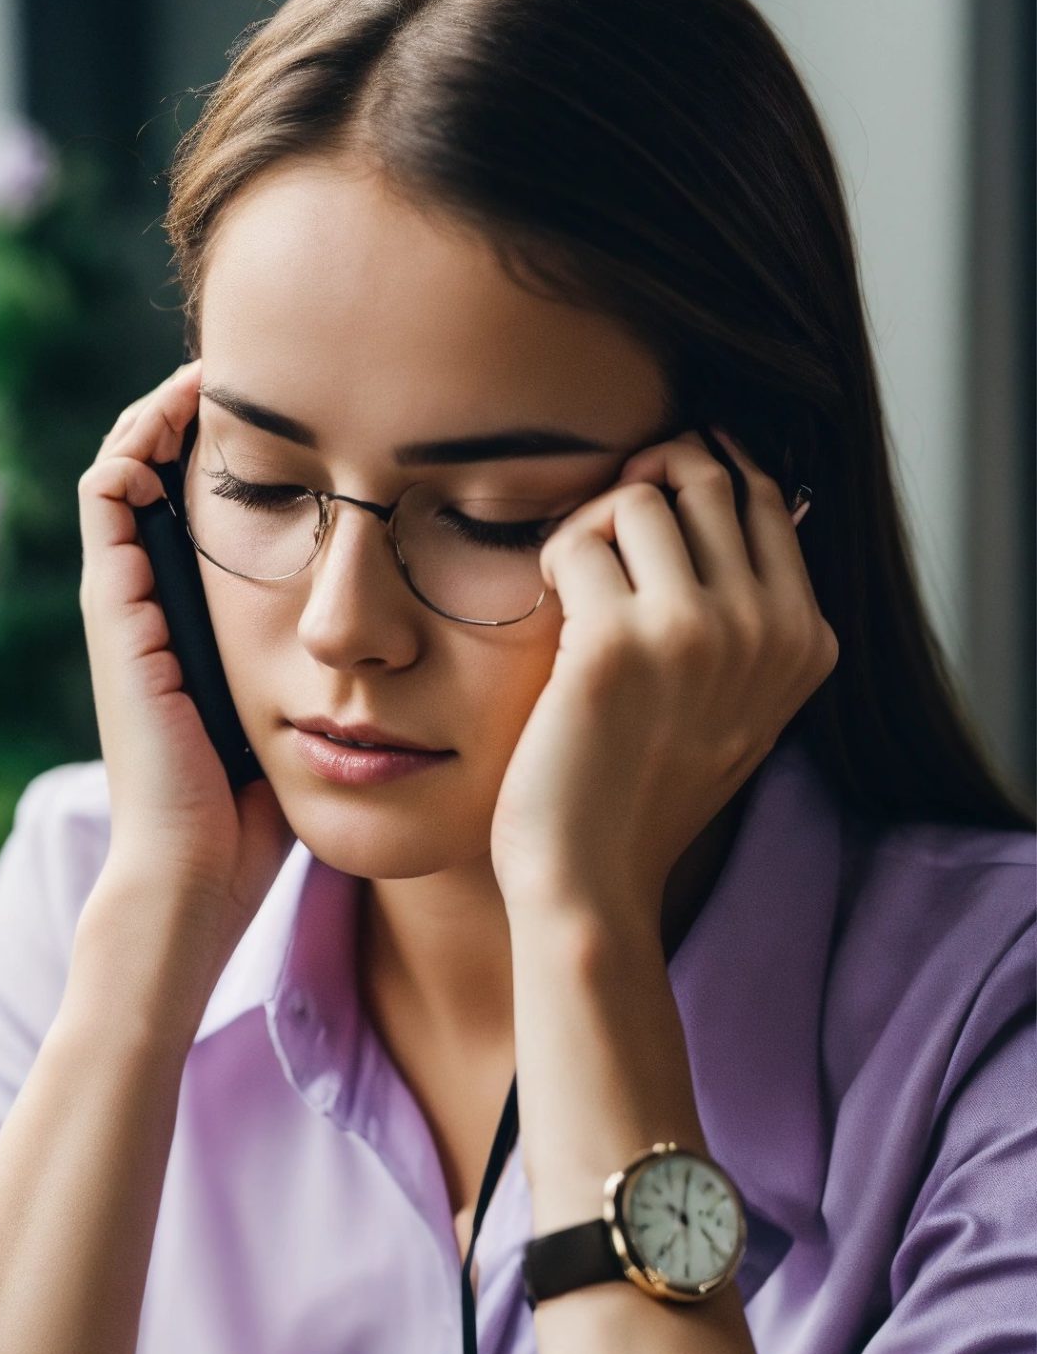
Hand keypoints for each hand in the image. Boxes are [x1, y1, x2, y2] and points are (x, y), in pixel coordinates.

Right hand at [77, 358, 294, 952]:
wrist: (197, 871)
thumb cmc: (255, 823)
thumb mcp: (303, 724)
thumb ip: (330, 681)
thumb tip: (408, 655)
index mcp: (191, 630)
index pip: (203, 521)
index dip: (242, 465)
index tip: (300, 420)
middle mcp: (148, 608)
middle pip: (161, 483)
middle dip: (202, 424)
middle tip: (262, 374)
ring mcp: (121, 604)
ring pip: (124, 470)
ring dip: (164, 414)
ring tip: (217, 371)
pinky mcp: (110, 607)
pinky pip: (105, 493)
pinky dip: (136, 440)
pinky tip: (189, 409)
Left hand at [489, 426, 836, 928]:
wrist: (594, 882)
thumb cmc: (645, 794)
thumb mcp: (734, 706)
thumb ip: (749, 616)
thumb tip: (728, 490)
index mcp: (805, 643)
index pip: (764, 500)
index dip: (701, 472)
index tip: (651, 486)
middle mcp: (764, 630)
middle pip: (706, 482)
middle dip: (644, 483)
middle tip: (602, 530)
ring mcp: (696, 632)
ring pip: (640, 499)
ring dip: (594, 527)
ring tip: (573, 582)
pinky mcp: (616, 642)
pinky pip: (578, 541)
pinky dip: (553, 562)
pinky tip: (547, 607)